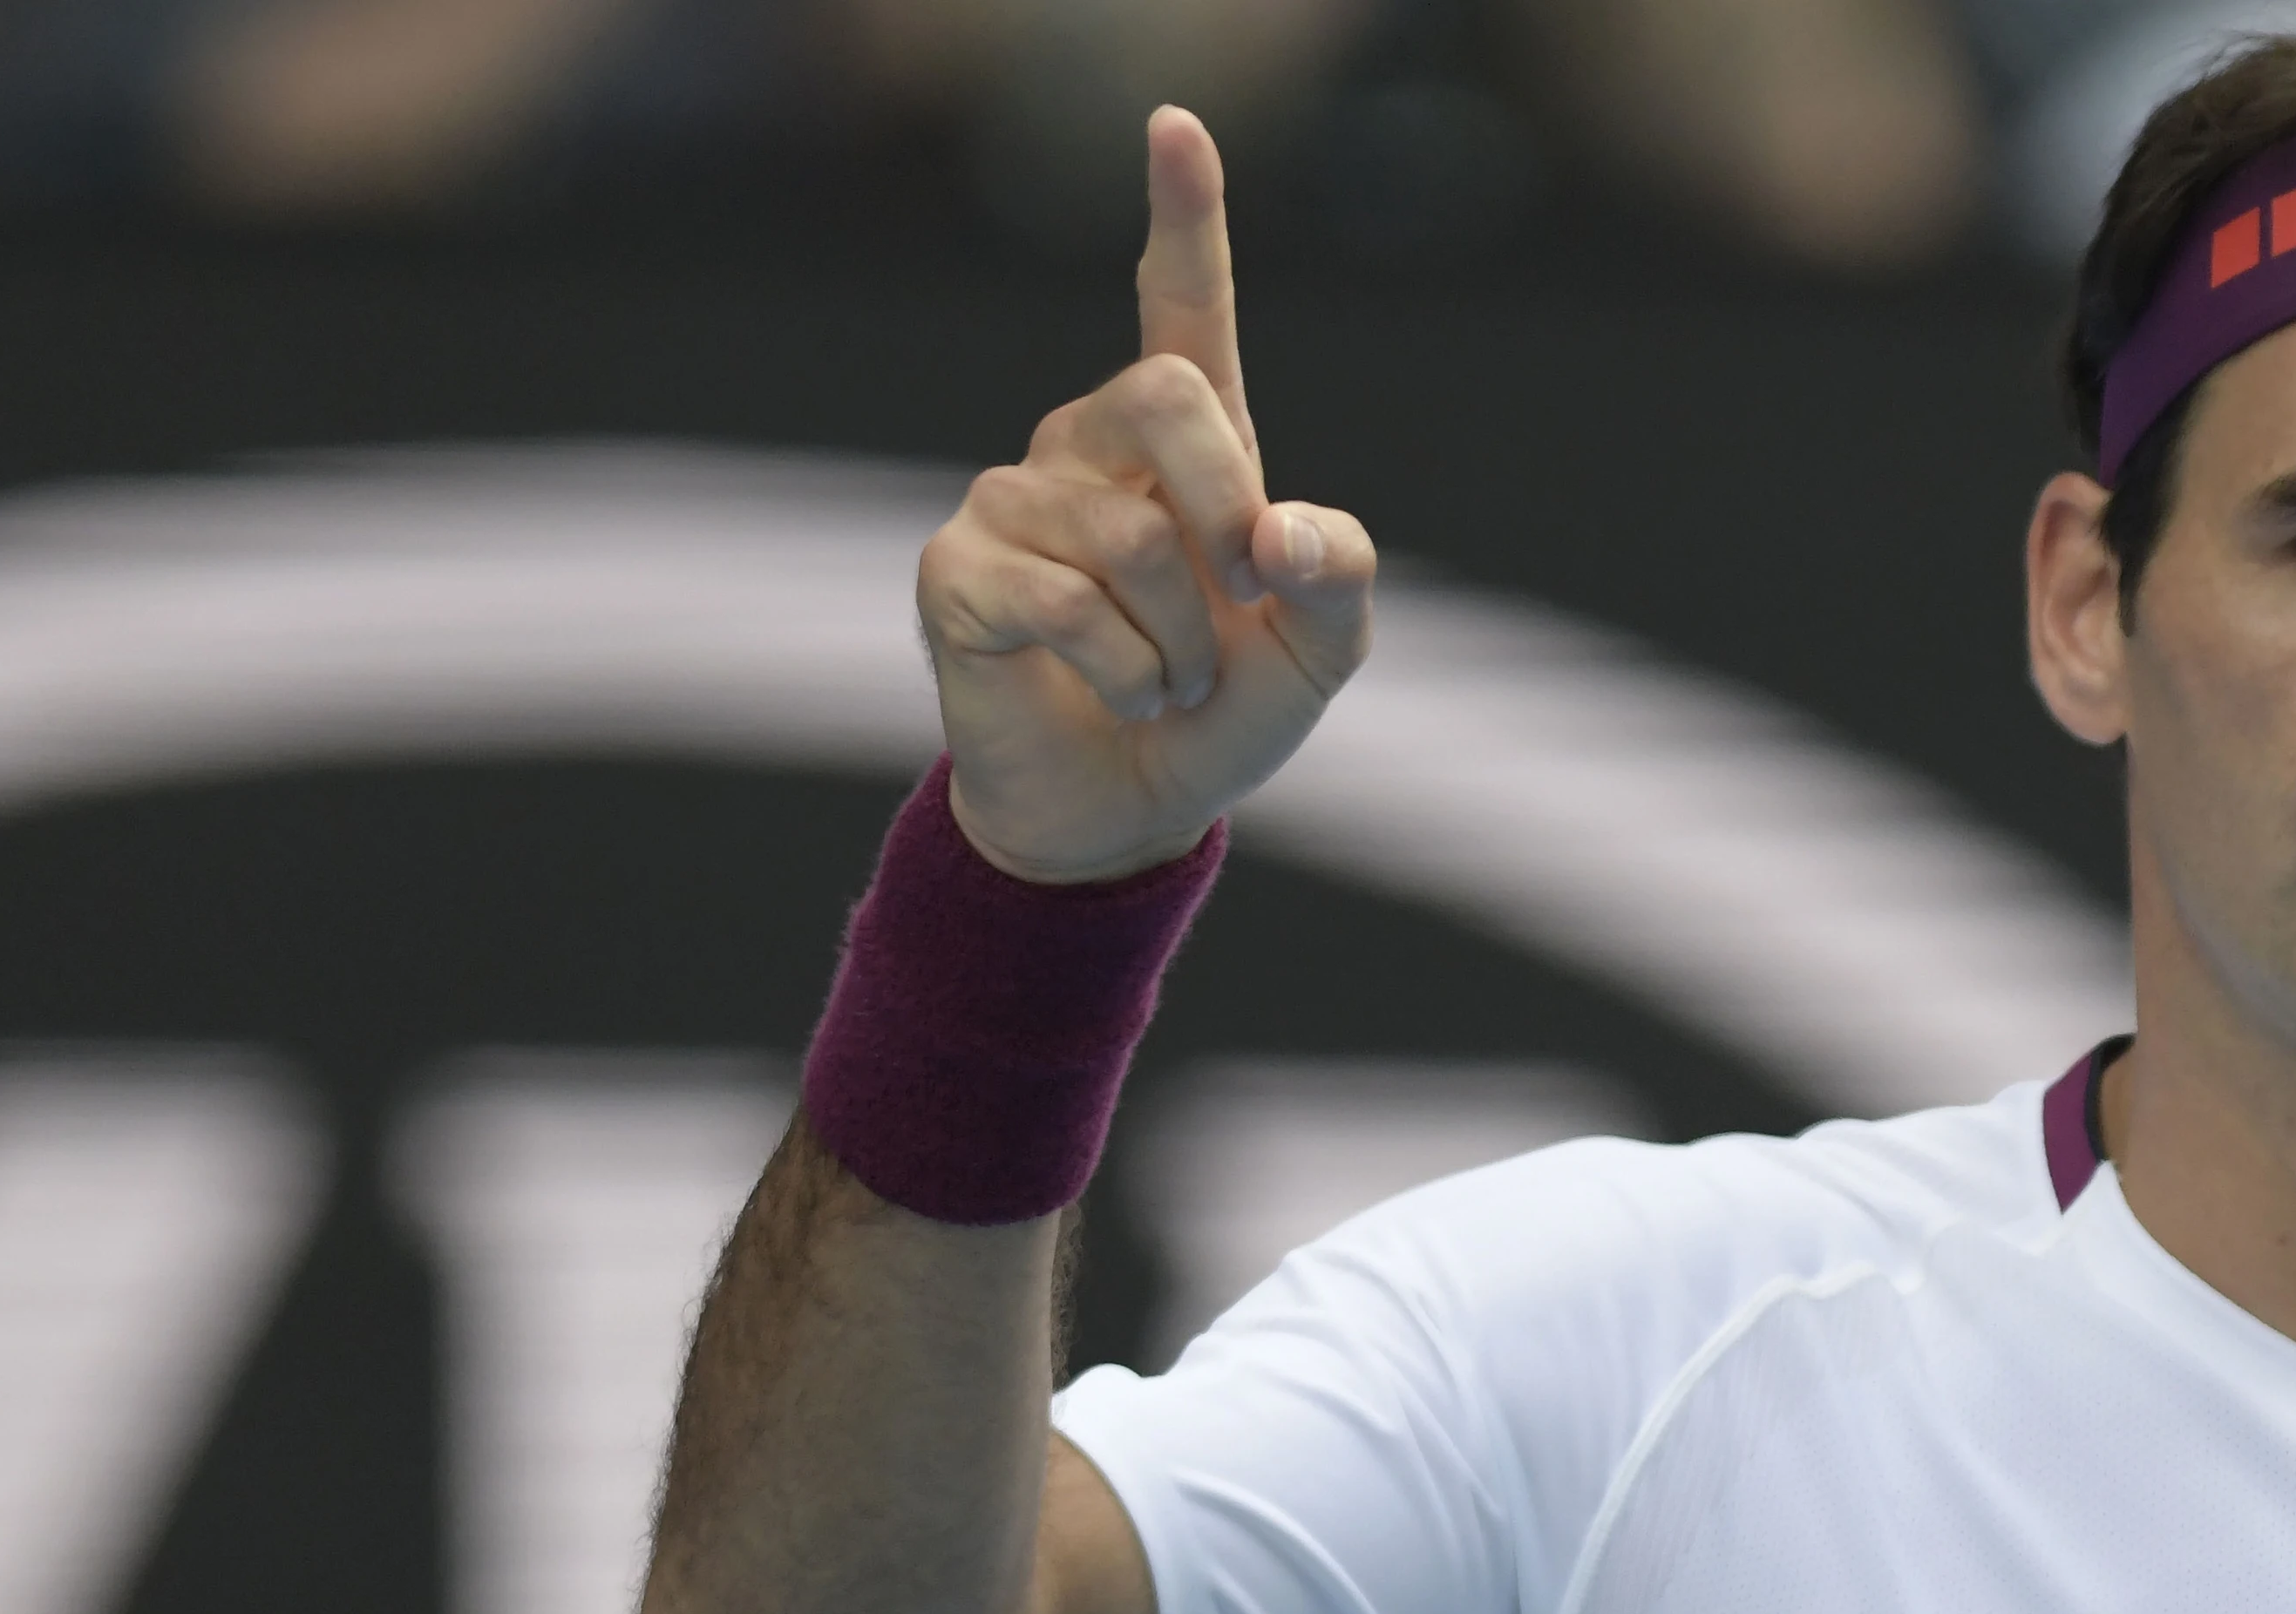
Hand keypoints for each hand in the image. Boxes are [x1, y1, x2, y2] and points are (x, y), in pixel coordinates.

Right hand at [914, 107, 1380, 884]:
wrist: (1131, 808)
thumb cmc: (1224, 709)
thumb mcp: (1321, 649)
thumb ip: (1337, 576)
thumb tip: (1277, 536)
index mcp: (1185, 444)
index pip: (1181, 307)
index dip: (1183, 215)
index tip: (1174, 124)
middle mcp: (1089, 447)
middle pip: (1164, 396)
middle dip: (1226, 508)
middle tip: (1242, 597)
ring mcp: (1014, 501)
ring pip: (1128, 535)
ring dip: (1183, 636)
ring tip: (1172, 678)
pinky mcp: (957, 569)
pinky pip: (1066, 601)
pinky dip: (1126, 669)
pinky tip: (1117, 691)